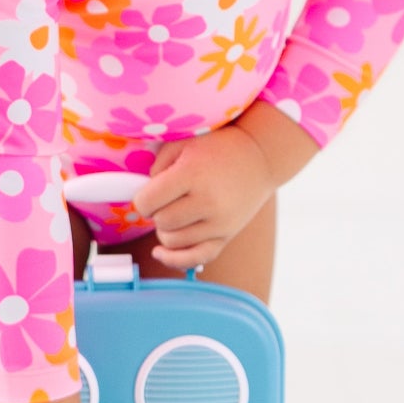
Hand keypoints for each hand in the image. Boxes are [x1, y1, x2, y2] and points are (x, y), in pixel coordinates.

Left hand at [133, 124, 277, 270]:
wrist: (261, 157)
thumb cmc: (217, 146)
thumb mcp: (183, 143)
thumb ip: (157, 167)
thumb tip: (145, 197)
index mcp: (192, 175)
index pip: (147, 202)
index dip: (142, 198)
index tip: (150, 191)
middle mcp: (207, 202)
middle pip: (160, 223)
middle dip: (156, 212)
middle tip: (166, 199)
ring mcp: (219, 223)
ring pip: (173, 242)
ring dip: (166, 230)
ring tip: (174, 213)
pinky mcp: (227, 236)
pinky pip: (196, 258)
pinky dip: (175, 259)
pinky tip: (160, 252)